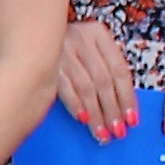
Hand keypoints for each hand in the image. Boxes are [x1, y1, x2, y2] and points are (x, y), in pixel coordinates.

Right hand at [58, 21, 140, 142]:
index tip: (131, 118)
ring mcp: (61, 51)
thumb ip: (106, 68)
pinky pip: (64, 89)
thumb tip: (121, 105)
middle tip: (117, 130)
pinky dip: (75, 106)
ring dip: (95, 114)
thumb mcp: (90, 46)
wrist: (34, 31)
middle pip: (103, 81)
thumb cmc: (69, 43)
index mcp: (98, 33)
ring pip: (85, 88)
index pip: (119, 70)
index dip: (127, 97)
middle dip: (112, 110)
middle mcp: (81, 39)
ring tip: (101, 132)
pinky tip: (83, 119)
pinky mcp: (46, 64)